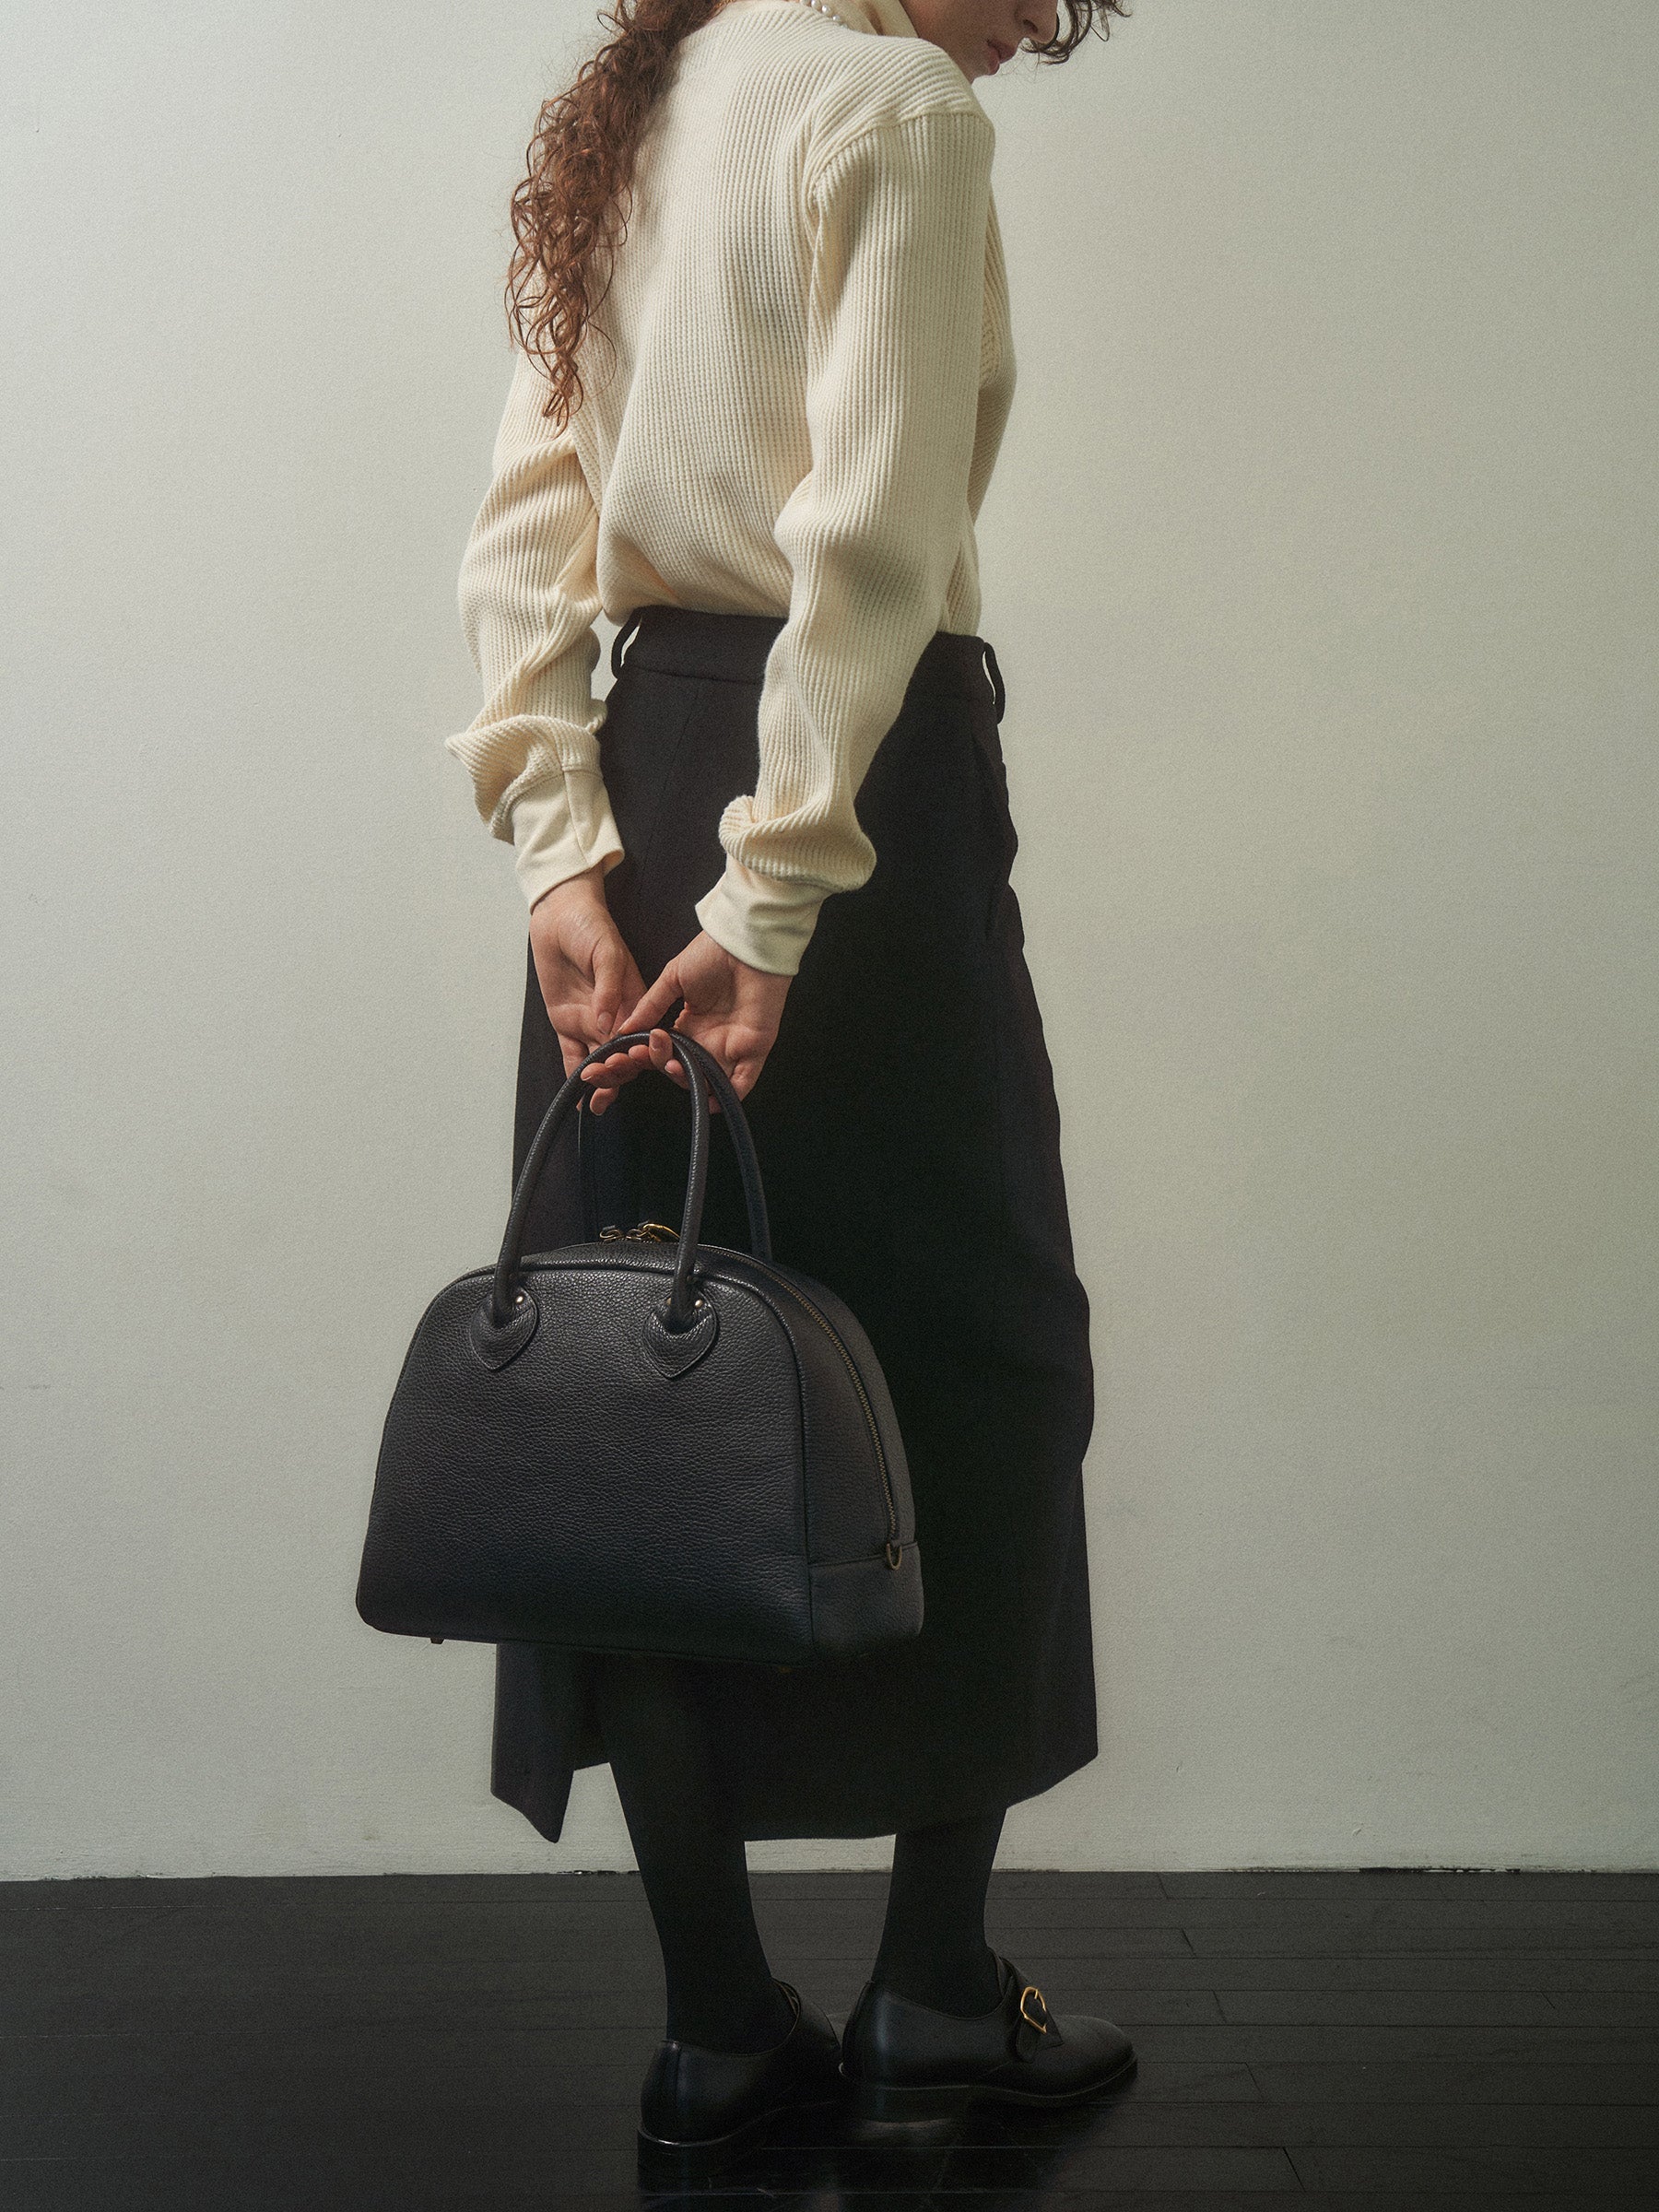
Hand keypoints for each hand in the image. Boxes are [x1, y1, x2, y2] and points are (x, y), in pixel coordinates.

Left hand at [528, 865, 647, 1112]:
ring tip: (595, 1104)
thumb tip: (607, 1024)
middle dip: (616, 1074)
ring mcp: (591, 1022)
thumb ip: (610, 987)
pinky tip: (576, 1096)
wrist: (559, 916)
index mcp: (635, 1001)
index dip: (637, 1054)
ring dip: (599, 1082)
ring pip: (599, 1060)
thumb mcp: (606, 951)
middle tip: (605, 1089)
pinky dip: (574, 1074)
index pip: (639, 1035)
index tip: (629, 1064)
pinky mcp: (567, 1023)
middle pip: (621, 1054)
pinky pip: (572, 1054)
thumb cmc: (590, 927)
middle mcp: (616, 1017)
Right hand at [578, 929, 791, 1111]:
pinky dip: (725, 1096)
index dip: (647, 1055)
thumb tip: (623, 1030)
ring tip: (672, 1065)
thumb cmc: (711, 954)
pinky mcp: (754, 1050)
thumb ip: (650, 1006)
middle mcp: (708, 1039)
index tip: (630, 1051)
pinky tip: (706, 1099)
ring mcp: (732, 1047)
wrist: (744, 944)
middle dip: (662, 1066)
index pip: (665, 1051)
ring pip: (707, 1081)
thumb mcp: (672, 979)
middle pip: (682, 1068)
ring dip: (687, 1081)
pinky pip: (741, 1083)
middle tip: (650, 1052)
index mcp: (689, 1024)